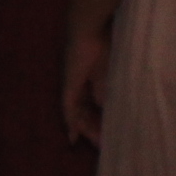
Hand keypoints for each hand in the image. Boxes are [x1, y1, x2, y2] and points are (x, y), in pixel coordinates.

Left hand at [62, 24, 111, 144]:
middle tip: (103, 145)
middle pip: (83, 113)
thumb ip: (104, 89)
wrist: (88, 29)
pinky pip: (67, 108)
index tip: (105, 136)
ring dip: (85, 130)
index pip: (91, 105)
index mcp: (88, 80)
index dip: (98, 120)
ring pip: (76, 114)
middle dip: (93, 129)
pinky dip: (70, 122)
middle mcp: (77, 85)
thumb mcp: (108, 72)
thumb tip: (103, 107)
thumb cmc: (102, 44)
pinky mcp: (68, 85)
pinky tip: (73, 135)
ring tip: (95, 144)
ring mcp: (71, 86)